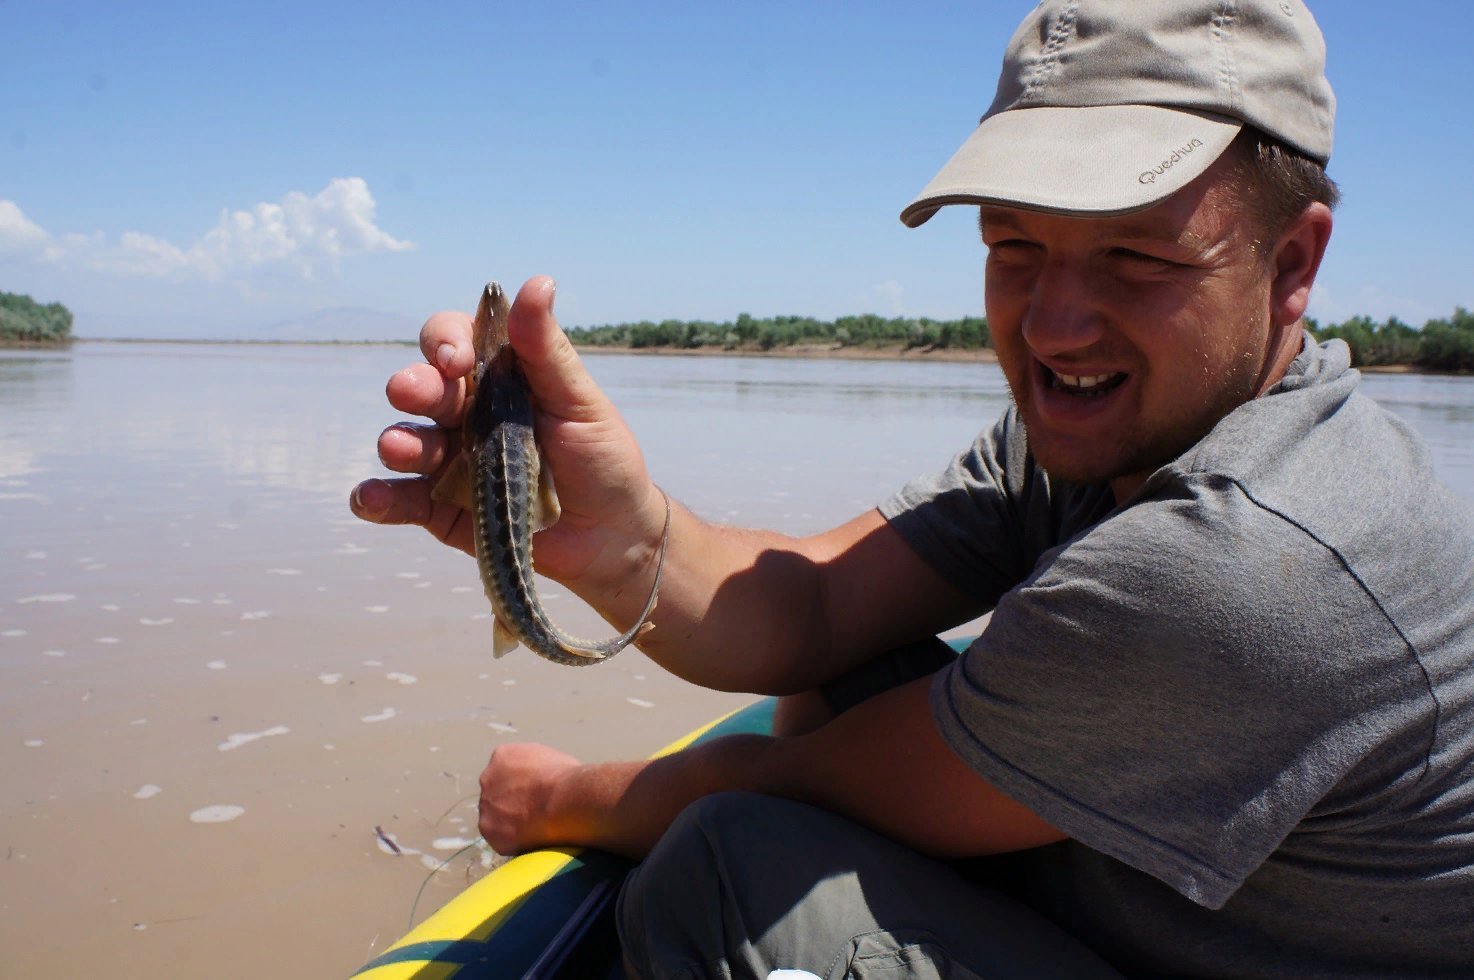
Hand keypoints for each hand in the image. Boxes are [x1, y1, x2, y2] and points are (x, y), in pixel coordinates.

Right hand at [349, 276, 666, 586]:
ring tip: (400, 448)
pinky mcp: (441, 508)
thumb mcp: (579, 401)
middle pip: (422, 388)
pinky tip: (371, 498)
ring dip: (397, 441)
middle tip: (411, 392)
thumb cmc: (601, 457)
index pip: (453, 343)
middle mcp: (464, 413)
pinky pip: (401, 500)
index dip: (445, 343)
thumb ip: (548, 350)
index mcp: (495, 377)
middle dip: (413, 386)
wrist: (611, 533)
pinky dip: (378, 498)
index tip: (456, 361)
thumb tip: (538, 282)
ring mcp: (449, 460)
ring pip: (407, 442)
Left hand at [477, 742, 581, 853]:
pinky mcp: (488, 829)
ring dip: (510, 823)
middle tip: (532, 813)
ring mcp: (485, 805)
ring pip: (495, 817)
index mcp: (503, 756)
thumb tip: (541, 780)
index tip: (533, 794)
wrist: (564, 799)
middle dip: (510, 803)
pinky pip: (500, 838)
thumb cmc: (566, 777)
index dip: (520, 784)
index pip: (505, 772)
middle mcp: (487, 778)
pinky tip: (531, 841)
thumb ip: (536, 769)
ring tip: (534, 830)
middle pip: (496, 794)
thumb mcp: (551, 760)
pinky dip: (513, 841)